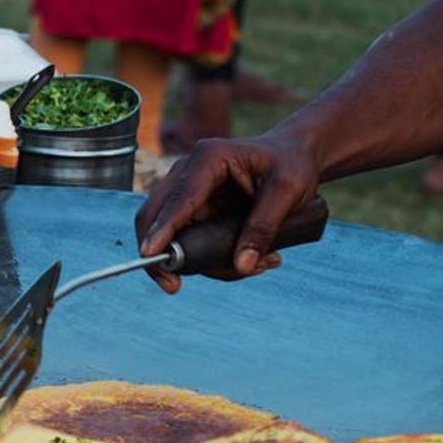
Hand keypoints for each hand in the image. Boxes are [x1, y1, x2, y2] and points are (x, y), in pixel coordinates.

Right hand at [134, 134, 318, 293]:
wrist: (294, 156)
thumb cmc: (292, 165)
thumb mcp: (286, 193)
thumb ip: (263, 228)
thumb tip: (242, 266)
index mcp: (208, 159)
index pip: (178, 199)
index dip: (162, 230)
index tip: (149, 256)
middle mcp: (188, 172)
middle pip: (156, 216)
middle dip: (163, 254)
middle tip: (173, 286)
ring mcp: (188, 193)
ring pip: (173, 236)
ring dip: (203, 262)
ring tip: (259, 265)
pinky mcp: (196, 211)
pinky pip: (190, 243)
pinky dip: (213, 259)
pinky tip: (251, 259)